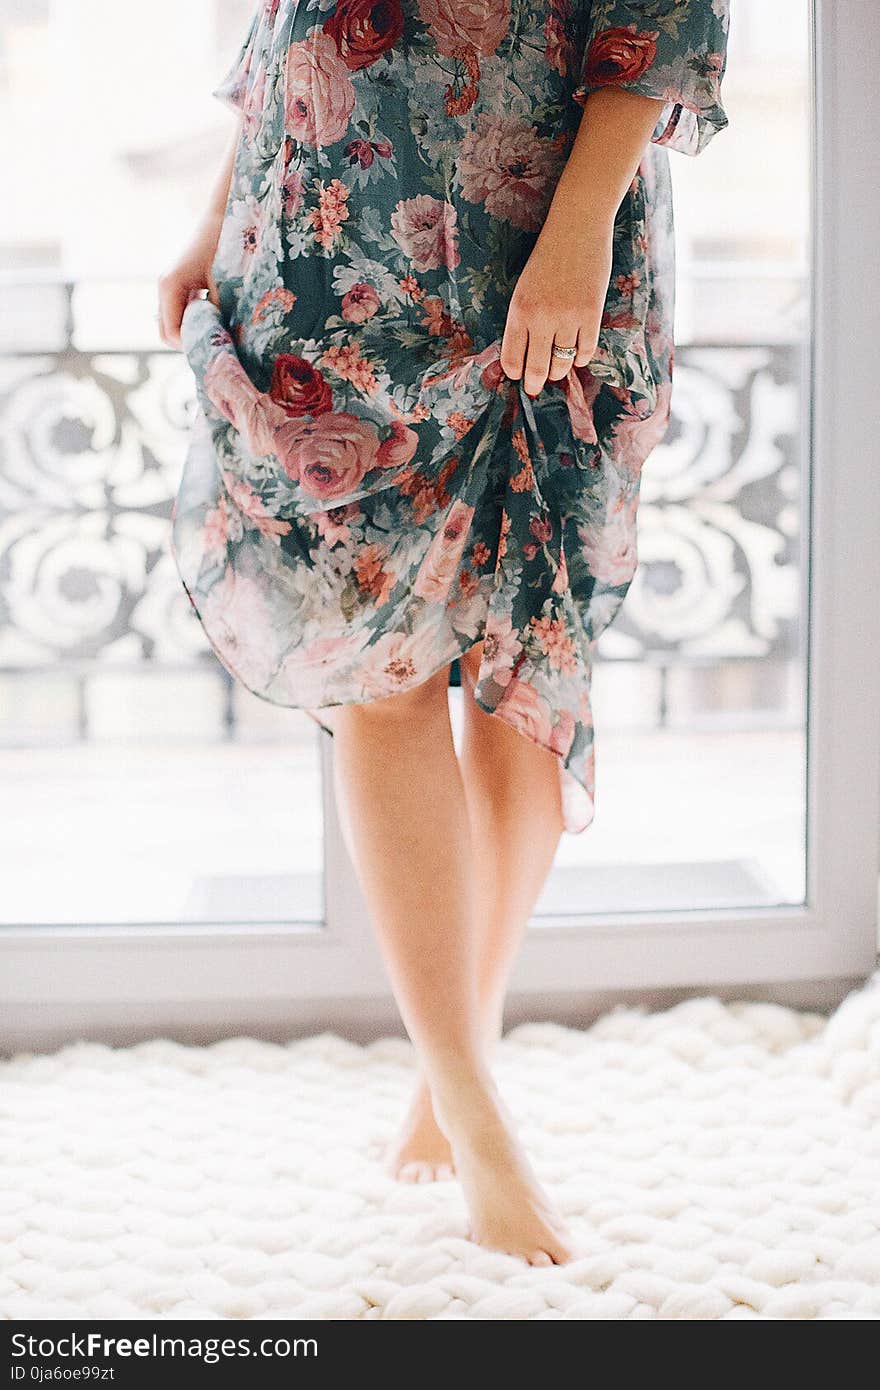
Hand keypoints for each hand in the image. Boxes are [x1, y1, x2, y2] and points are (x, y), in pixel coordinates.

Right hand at [157, 211, 222, 348]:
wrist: (224, 216)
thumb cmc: (225, 245)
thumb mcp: (226, 283)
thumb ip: (220, 313)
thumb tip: (223, 341)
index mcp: (170, 287)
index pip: (172, 333)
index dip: (193, 345)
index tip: (218, 347)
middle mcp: (164, 288)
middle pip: (167, 333)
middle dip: (190, 343)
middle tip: (218, 345)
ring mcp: (169, 286)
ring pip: (173, 325)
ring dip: (194, 333)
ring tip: (219, 333)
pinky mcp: (179, 285)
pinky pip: (181, 314)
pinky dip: (197, 322)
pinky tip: (217, 319)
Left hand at [500, 206, 613, 396]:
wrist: (576, 228)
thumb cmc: (546, 258)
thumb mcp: (524, 289)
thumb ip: (523, 320)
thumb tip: (525, 355)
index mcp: (519, 311)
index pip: (512, 359)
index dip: (515, 373)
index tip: (518, 376)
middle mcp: (542, 318)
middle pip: (537, 368)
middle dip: (536, 382)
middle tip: (536, 386)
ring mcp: (568, 318)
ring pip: (562, 363)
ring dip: (559, 371)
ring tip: (557, 369)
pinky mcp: (592, 314)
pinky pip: (585, 351)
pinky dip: (580, 357)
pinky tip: (577, 354)